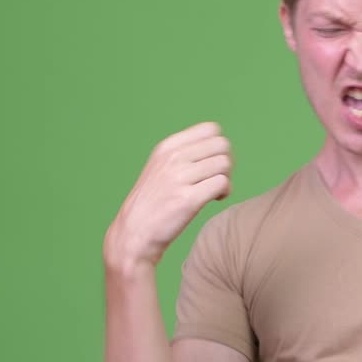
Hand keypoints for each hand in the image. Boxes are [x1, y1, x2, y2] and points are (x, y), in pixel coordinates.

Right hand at [104, 122, 232, 272]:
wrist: (134, 233)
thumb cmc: (153, 202)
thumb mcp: (161, 167)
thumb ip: (184, 153)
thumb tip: (220, 146)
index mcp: (167, 147)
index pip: (210, 129)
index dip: (218, 146)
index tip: (211, 164)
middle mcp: (172, 158)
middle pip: (222, 145)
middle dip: (226, 162)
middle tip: (216, 179)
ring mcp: (179, 178)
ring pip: (224, 164)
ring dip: (226, 178)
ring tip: (214, 191)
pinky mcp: (188, 200)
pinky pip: (223, 184)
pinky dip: (225, 192)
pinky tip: (214, 200)